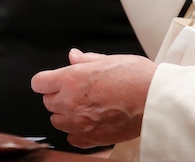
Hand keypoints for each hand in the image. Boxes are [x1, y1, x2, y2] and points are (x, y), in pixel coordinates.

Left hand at [31, 49, 155, 148]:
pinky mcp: (91, 138)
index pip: (39, 82)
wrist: (156, 100)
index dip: (46, 80)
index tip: (51, 80)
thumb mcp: (110, 59)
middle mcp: (70, 102)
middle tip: (77, 90)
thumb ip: (86, 60)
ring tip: (84, 106)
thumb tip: (73, 56)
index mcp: (72, 79)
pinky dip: (76, 131)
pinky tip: (89, 122)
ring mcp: (79, 123)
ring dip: (65, 114)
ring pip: (57, 121)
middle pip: (47, 102)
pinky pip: (72, 138)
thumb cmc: (137, 77)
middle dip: (58, 95)